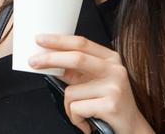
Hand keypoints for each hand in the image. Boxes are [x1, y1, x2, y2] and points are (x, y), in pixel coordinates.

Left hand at [29, 35, 153, 133]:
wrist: (131, 128)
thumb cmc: (108, 103)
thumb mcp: (93, 82)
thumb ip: (75, 71)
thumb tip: (48, 61)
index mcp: (110, 59)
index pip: (81, 43)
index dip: (59, 40)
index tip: (40, 39)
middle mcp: (115, 69)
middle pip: (76, 58)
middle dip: (50, 59)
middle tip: (33, 62)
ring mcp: (114, 86)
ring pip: (71, 91)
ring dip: (68, 106)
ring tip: (80, 113)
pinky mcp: (111, 104)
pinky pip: (76, 108)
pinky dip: (75, 118)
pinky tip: (86, 122)